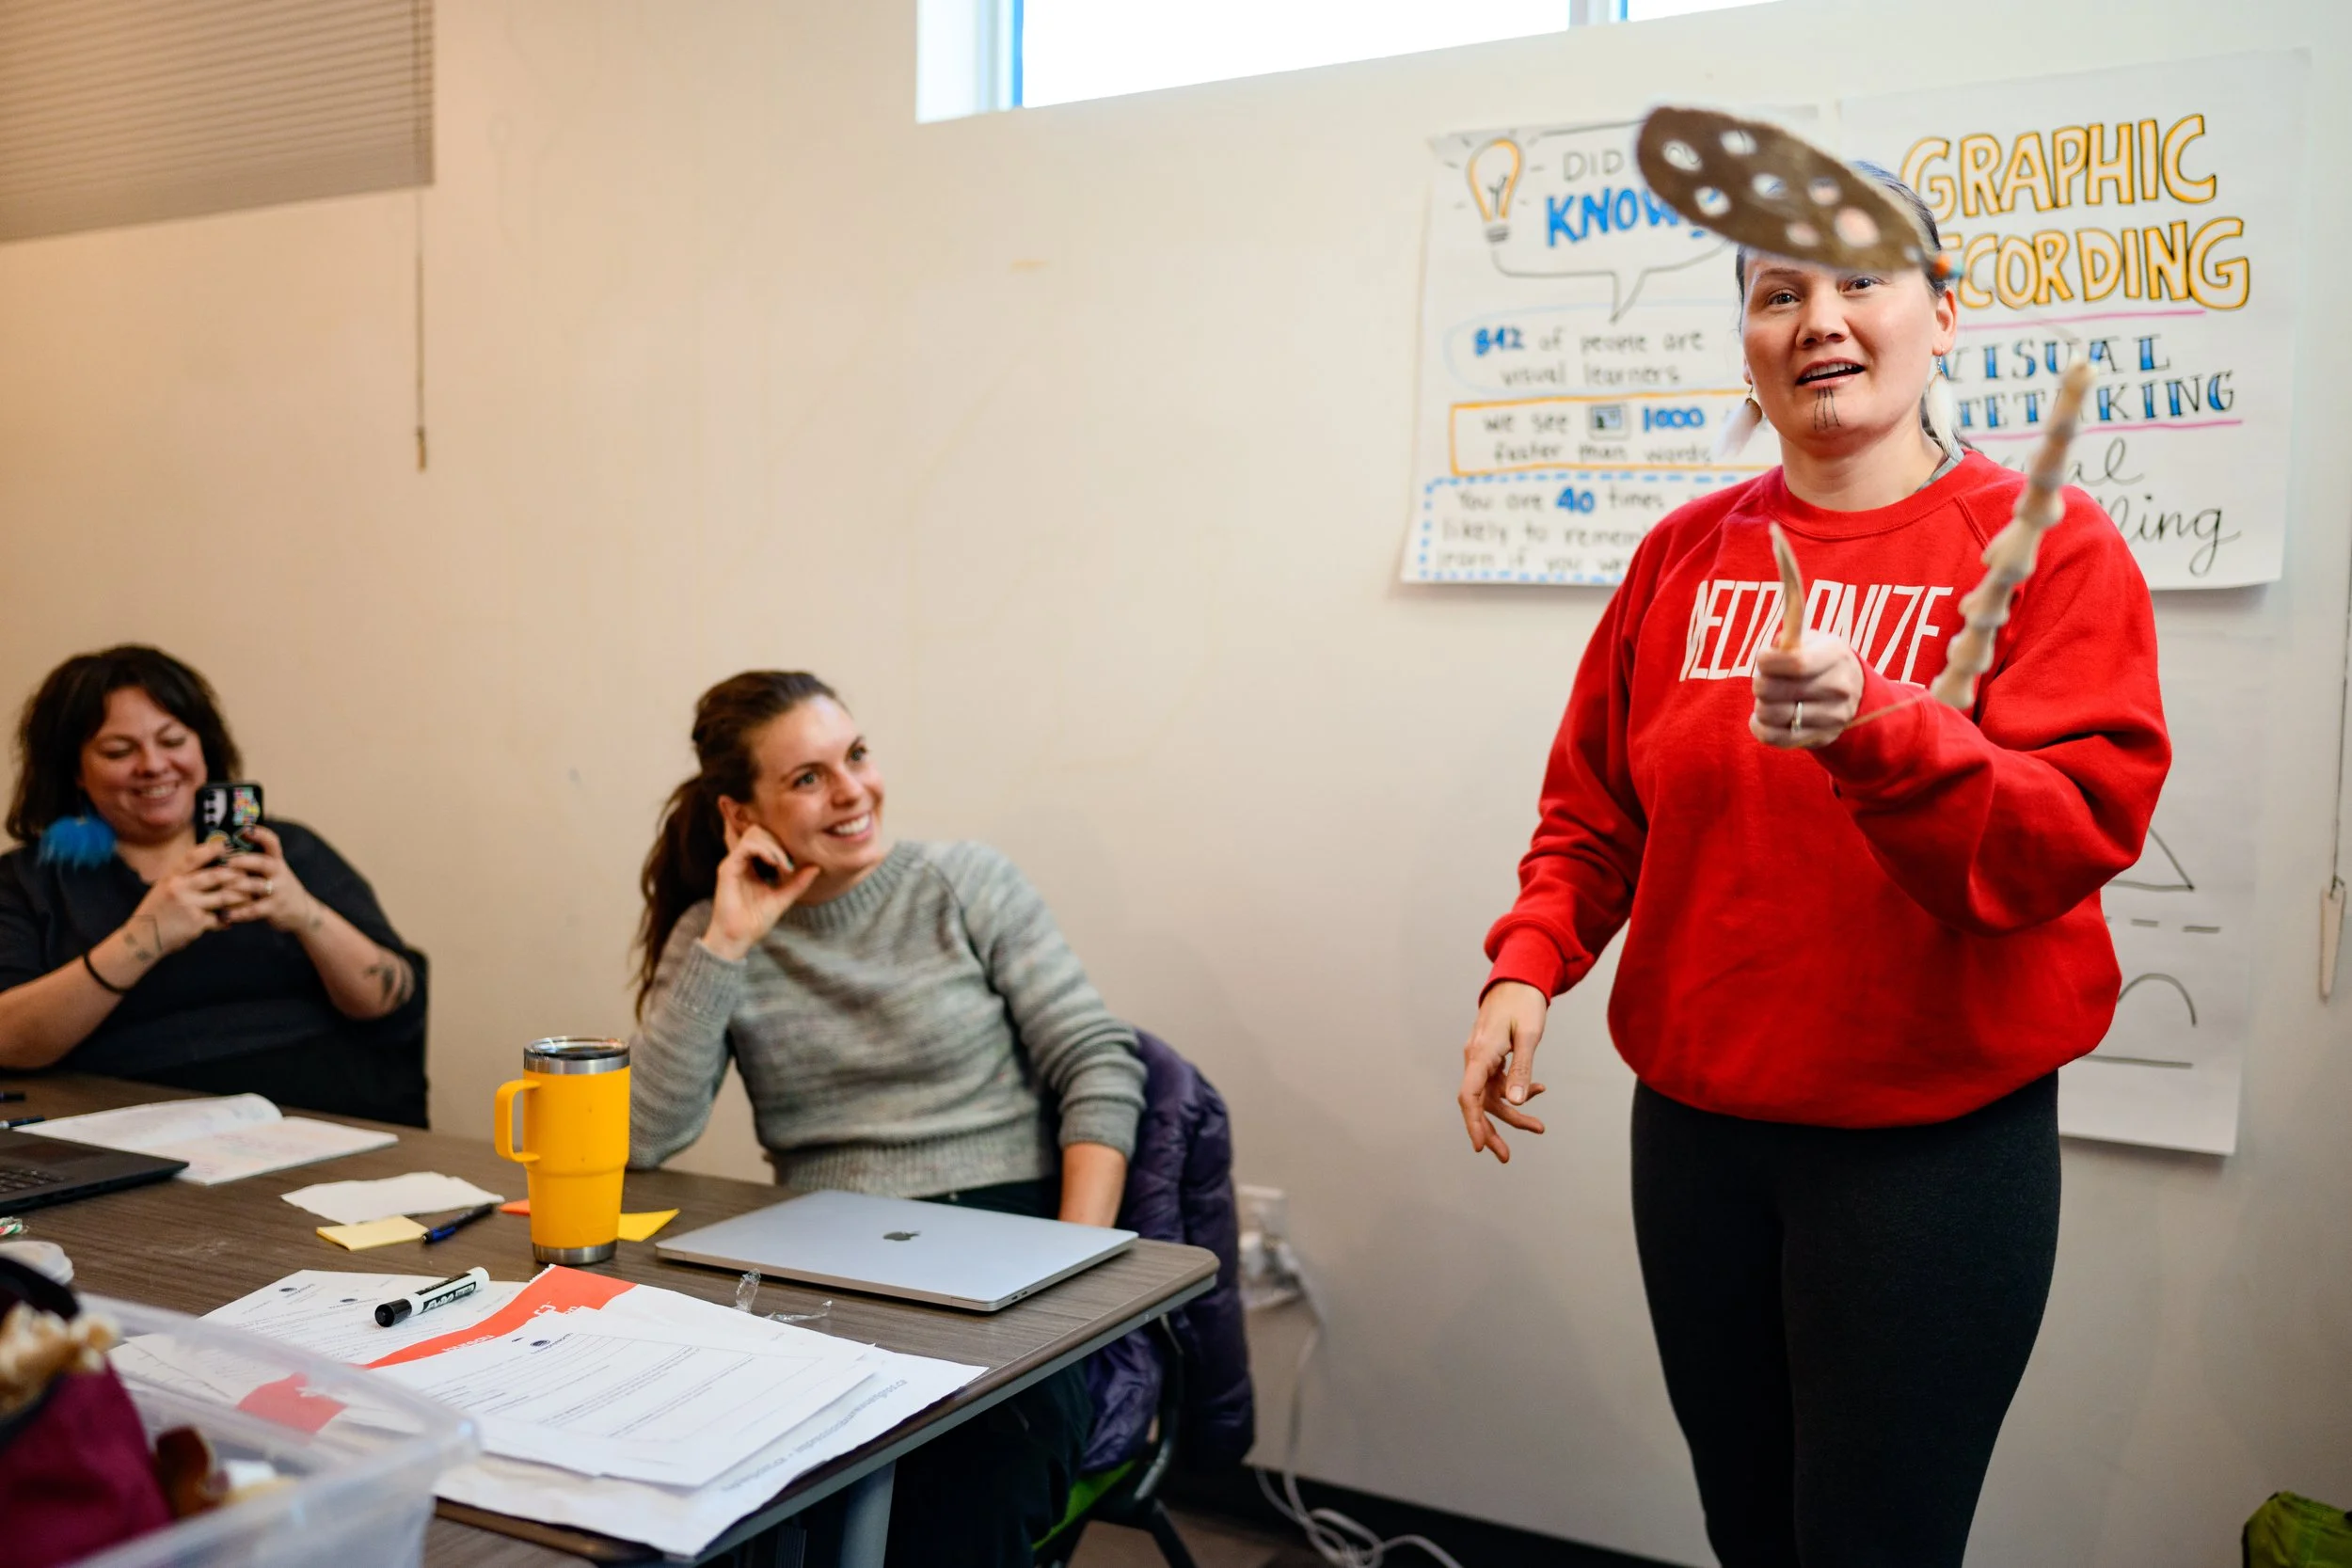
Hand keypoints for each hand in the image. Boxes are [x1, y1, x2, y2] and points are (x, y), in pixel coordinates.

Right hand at [123, 838, 247, 956]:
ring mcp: (189, 905)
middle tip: (250, 874)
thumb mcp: (164, 888)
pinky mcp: (197, 922)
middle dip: (237, 875)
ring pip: (224, 896)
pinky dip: (228, 919)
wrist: (143, 938)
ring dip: (240, 896)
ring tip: (251, 896)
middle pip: (216, 875)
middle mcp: (180, 888)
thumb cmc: (156, 911)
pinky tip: (232, 920)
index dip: (212, 849)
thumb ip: (183, 877)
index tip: (226, 845)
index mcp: (172, 877)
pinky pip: (220, 918)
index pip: (194, 857)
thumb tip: (207, 864)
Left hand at [224, 825, 322, 933]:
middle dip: (243, 861)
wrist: (301, 911)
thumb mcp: (274, 871)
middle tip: (226, 861)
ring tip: (219, 888)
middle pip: (263, 863)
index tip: (246, 829)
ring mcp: (278, 891)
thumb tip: (227, 845)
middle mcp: (279, 873)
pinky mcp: (274, 909)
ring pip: (256, 886)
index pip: (272, 843)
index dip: (261, 834)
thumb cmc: (277, 887)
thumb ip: (255, 861)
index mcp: (276, 861)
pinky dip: (238, 913)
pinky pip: (253, 910)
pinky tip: (224, 914)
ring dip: (237, 886)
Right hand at [701, 821, 819, 960]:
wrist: (738, 938)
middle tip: (790, 864)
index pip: (766, 839)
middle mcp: (741, 861)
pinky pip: (747, 847)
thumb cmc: (756, 921)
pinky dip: (764, 850)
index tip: (795, 864)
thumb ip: (798, 882)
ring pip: (754, 835)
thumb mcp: (783, 898)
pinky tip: (775, 864)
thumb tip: (816, 867)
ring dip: (773, 845)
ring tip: (783, 864)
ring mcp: (733, 863)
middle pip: (760, 831)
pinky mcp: (727, 868)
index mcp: (752, 865)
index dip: (783, 845)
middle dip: (779, 843)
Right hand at [1458, 981, 1548, 1163]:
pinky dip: (1516, 1091)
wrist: (1520, 978)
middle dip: (1491, 1130)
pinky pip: (1498, 1083)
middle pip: (1476, 1102)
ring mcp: (1481, 1058)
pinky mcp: (1490, 1056)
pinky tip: (1539, 1091)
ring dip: (1512, 1113)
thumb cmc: (1524, 1003)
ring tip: (1539, 1128)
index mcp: (1480, 1054)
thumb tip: (1516, 1102)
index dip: (1472, 1123)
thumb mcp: (1529, 1036)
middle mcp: (1475, 1058)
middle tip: (1505, 1157)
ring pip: (1490, 1096)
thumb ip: (1522, 1070)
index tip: (1480, 1147)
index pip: (1469, 1096)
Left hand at [1751, 629, 1864, 749]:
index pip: (1797, 663)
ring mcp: (1832, 716)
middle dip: (1759, 683)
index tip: (1761, 659)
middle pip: (1779, 689)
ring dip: (1760, 705)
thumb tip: (1771, 650)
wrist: (1852, 693)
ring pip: (1772, 714)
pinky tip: (1761, 718)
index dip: (1769, 661)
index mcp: (1836, 656)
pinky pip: (1774, 737)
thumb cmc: (1819, 662)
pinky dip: (1759, 726)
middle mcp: (1838, 688)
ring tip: (1766, 699)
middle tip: (1762, 681)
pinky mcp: (1820, 737)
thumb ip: (1790, 640)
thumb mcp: (1812, 642)